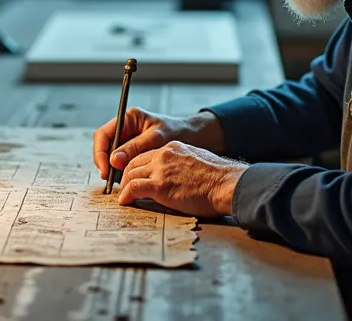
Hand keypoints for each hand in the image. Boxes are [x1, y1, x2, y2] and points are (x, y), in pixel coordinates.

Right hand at [93, 107, 224, 179]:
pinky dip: (122, 171)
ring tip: (119, 182)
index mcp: (129, 118)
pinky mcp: (135, 151)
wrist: (195, 137)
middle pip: (105, 146)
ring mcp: (129, 140)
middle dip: (105, 163)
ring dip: (113, 169)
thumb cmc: (179, 132)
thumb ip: (135, 148)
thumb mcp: (157, 139)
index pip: (103, 135)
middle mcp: (126, 128)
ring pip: (112, 156)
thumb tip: (114, 160)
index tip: (105, 169)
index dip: (100, 152)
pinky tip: (127, 181)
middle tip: (109, 180)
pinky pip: (122, 162)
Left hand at [116, 141, 247, 216]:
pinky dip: (126, 196)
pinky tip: (125, 202)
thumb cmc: (219, 179)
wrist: (227, 184)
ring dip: (124, 187)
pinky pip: (134, 188)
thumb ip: (182, 164)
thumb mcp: (198, 161)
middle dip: (126, 176)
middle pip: (134, 163)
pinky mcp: (160, 186)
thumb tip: (178, 176)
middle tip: (124, 188)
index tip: (133, 177)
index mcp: (173, 148)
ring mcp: (161, 169)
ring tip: (123, 197)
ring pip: (131, 175)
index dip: (136, 167)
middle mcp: (164, 155)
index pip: (146, 155)